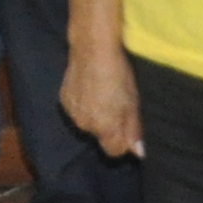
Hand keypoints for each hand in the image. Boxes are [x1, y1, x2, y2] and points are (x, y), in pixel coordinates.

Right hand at [58, 36, 143, 159]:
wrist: (92, 48)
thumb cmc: (118, 74)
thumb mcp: (133, 102)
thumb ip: (134, 130)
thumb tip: (139, 153)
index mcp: (105, 127)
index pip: (114, 152)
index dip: (123, 142)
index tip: (127, 127)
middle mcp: (86, 125)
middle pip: (100, 137)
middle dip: (108, 126)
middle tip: (115, 104)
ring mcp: (72, 113)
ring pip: (88, 124)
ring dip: (95, 115)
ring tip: (101, 94)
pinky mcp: (63, 100)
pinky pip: (77, 111)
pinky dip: (83, 104)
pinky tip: (89, 88)